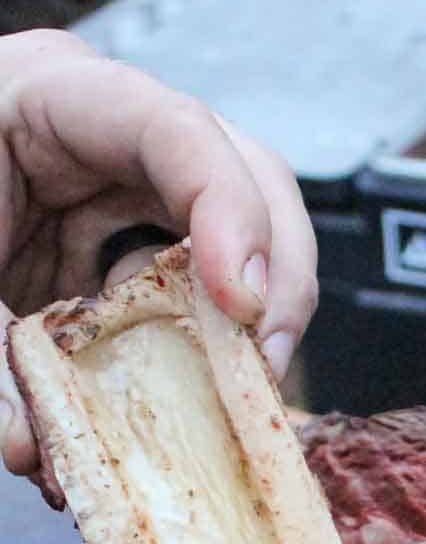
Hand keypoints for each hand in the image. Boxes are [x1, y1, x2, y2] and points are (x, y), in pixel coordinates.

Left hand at [0, 28, 318, 474]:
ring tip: (225, 400)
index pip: (178, 130)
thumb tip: (31, 445)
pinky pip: (197, 296)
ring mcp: (134, 190)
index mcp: (55, 97)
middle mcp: (116, 138)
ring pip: (250, 241)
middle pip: (255, 182)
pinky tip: (176, 395)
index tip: (244, 306)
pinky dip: (200, 355)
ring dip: (247, 330)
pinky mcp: (132, 247)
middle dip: (275, 285)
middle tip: (262, 374)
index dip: (231, 213)